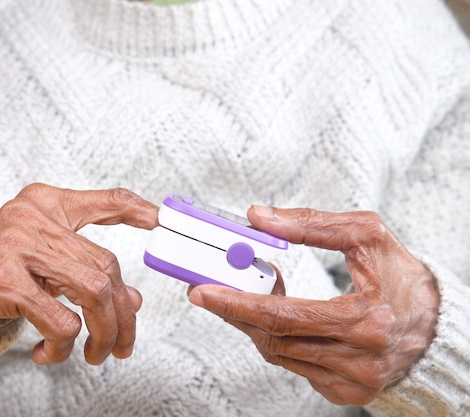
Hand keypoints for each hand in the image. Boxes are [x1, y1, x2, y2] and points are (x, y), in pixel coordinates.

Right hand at [0, 184, 157, 364]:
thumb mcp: (43, 259)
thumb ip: (85, 270)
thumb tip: (133, 300)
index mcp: (45, 205)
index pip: (103, 201)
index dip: (135, 210)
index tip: (159, 219)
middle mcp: (32, 218)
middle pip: (107, 266)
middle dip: (123, 315)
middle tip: (122, 343)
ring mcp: (16, 247)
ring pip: (92, 292)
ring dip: (103, 333)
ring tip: (96, 353)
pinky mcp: (3, 282)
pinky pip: (60, 320)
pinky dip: (64, 345)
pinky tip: (50, 352)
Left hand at [188, 206, 439, 404]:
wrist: (436, 326)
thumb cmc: (402, 278)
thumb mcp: (366, 236)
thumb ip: (312, 224)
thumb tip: (258, 218)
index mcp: (367, 321)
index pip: (285, 317)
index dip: (238, 303)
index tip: (202, 291)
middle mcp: (360, 361)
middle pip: (273, 339)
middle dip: (233, 312)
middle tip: (206, 291)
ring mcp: (352, 383)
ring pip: (278, 355)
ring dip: (252, 323)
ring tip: (245, 295)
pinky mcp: (346, 392)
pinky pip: (294, 366)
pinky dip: (276, 340)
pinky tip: (274, 318)